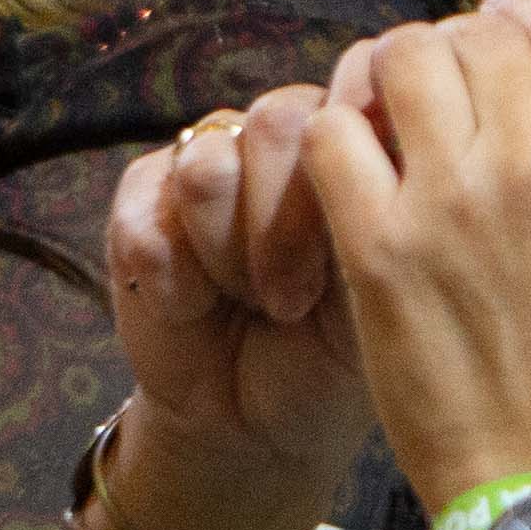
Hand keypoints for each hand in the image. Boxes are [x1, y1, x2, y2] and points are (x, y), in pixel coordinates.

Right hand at [103, 84, 380, 529]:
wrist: (252, 425)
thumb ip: (384, 211)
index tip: (349, 258)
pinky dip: (170, 275)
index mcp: (354, 146)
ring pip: (208, 163)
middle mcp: (283, 138)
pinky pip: (145, 208)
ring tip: (250, 299)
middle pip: (276, 122)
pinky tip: (192, 308)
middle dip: (284, 229)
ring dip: (228, 253)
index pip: (350, 104)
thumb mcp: (381, 291)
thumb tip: (386, 142)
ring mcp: (208, 159)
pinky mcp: (143, 197)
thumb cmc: (331, 358)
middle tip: (293, 300)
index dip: (341, 180)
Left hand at [301, 0, 530, 518]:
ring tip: (387, 129)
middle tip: (433, 98)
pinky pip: (330, 135)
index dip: (510, 19)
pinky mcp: (379, 244)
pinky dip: (333, 143)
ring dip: (385, 86)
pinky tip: (349, 182)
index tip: (492, 40)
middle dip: (447, 53)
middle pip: (469, 31)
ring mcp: (455, 195)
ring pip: (395, 61)